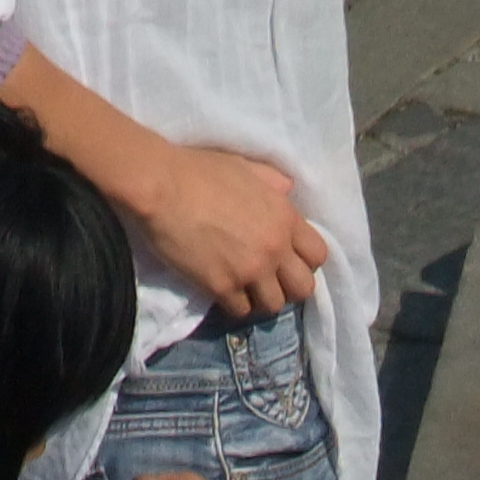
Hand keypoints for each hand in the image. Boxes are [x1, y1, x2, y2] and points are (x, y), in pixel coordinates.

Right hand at [130, 144, 327, 316]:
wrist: (160, 186)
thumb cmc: (199, 170)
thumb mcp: (245, 167)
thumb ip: (272, 183)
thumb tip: (288, 190)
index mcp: (284, 217)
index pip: (318, 255)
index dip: (305, 261)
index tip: (287, 260)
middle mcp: (274, 248)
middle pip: (304, 289)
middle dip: (289, 287)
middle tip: (270, 280)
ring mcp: (249, 270)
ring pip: (274, 306)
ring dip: (261, 299)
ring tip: (245, 288)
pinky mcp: (222, 287)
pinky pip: (241, 312)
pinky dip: (234, 305)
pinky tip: (223, 291)